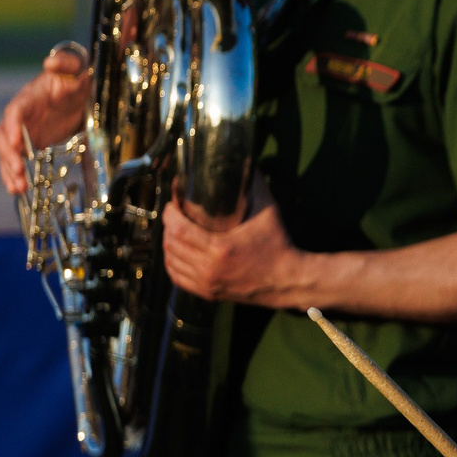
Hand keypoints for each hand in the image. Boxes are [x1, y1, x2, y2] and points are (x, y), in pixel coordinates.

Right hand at [0, 45, 92, 194]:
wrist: (76, 92)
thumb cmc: (73, 78)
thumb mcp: (75, 69)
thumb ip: (65, 64)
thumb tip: (51, 62)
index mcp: (29, 98)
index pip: (15, 111)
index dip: (12, 126)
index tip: (16, 141)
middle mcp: (20, 117)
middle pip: (4, 136)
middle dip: (9, 154)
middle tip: (19, 170)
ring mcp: (23, 132)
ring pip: (8, 153)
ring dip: (9, 170)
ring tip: (17, 188)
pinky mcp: (31, 145)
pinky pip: (17, 161)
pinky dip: (15, 175)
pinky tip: (18, 190)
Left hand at [160, 181, 307, 306]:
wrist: (288, 281)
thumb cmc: (279, 246)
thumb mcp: (268, 213)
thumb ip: (256, 186)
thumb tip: (247, 163)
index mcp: (220, 248)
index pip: (179, 229)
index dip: (170, 214)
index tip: (173, 204)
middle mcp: (209, 268)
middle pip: (171, 244)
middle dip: (168, 226)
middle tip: (174, 215)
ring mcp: (207, 284)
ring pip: (170, 262)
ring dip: (169, 245)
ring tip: (175, 232)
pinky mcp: (208, 293)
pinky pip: (177, 279)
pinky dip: (173, 264)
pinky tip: (177, 254)